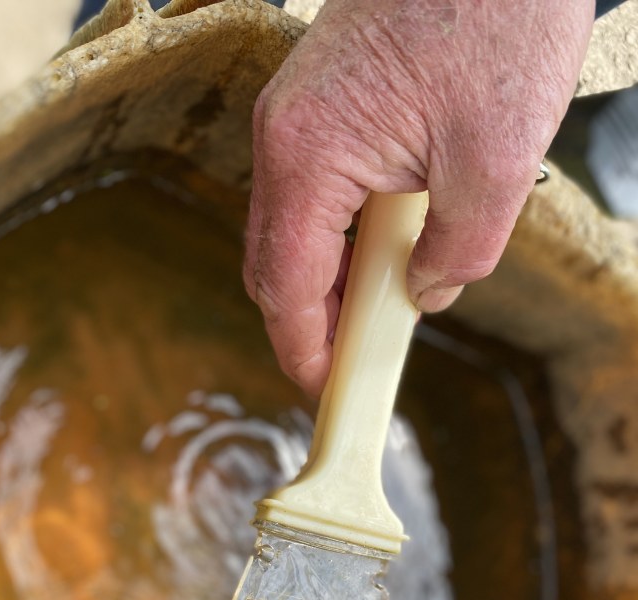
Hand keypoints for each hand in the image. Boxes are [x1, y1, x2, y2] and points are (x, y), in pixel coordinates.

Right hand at [244, 0, 593, 395]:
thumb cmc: (499, 17)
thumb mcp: (497, 162)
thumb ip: (459, 252)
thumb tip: (427, 291)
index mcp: (309, 155)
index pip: (286, 286)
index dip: (303, 351)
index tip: (327, 391)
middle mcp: (284, 138)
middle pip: (273, 265)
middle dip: (309, 323)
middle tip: (356, 361)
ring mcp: (296, 119)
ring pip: (290, 232)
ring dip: (327, 280)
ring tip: (380, 310)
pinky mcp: (319, 108)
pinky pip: (311, 195)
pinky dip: (339, 238)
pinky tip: (385, 251)